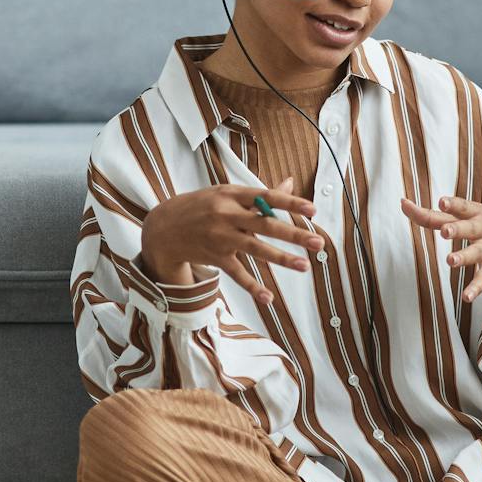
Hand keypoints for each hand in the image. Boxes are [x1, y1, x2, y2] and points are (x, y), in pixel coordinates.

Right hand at [140, 175, 321, 307]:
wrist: (163, 227)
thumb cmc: (202, 206)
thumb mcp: (226, 193)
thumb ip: (259, 194)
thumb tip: (291, 183)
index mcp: (231, 194)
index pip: (265, 197)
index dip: (290, 203)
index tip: (312, 210)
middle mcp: (226, 215)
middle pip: (264, 224)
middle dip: (293, 234)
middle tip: (318, 242)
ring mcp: (220, 238)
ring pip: (255, 249)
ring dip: (281, 259)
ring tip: (304, 266)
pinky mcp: (215, 257)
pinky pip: (237, 273)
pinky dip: (252, 286)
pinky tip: (268, 298)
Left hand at [401, 193, 481, 302]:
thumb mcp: (477, 215)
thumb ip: (443, 215)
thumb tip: (407, 207)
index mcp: (475, 215)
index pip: (459, 208)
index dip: (449, 204)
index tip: (440, 201)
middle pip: (466, 228)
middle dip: (456, 229)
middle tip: (445, 231)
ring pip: (475, 253)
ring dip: (463, 257)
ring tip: (451, 261)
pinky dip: (475, 288)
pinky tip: (466, 297)